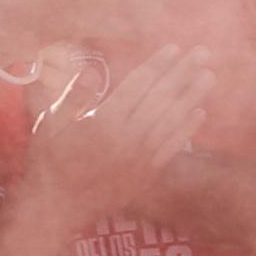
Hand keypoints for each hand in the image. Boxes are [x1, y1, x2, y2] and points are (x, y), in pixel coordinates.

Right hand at [21, 46, 215, 235]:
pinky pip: (172, 146)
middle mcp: (128, 137)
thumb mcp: (47, 123)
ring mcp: (141, 156)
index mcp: (104, 121)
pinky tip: (199, 113)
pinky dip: (186, 128)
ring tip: (208, 76)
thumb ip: (69, 95)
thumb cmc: (48, 161)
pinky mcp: (147, 173)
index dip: (156, 66)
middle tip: (202, 53)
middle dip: (182, 73)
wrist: (58, 207)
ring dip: (191, 96)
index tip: (173, 48)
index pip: (137, 86)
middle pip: (161, 99)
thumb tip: (88, 70)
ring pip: (172, 120)